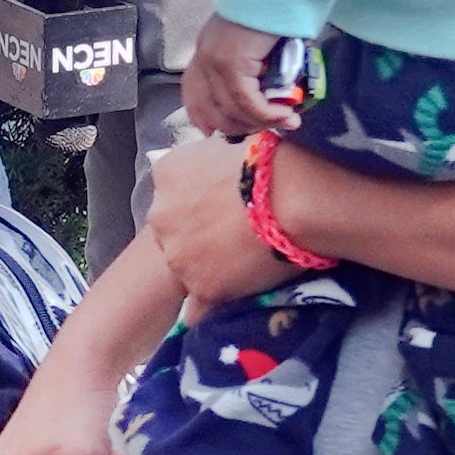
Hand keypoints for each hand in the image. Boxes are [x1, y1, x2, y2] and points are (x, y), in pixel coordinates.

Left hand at [147, 131, 290, 314]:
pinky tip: (231, 295)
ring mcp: (178, 255)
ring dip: (206, 267)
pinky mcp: (202, 288)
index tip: (221, 207)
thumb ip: (205, 163)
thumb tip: (210, 177)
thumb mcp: (224, 146)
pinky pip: (198, 307)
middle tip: (233, 235)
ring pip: (184, 267)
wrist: (293, 196)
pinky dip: (210, 304)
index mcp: (167, 174)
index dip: (197, 203)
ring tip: (243, 262)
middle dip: (196, 235)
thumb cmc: (270, 162)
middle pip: (171, 232)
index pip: (171, 194)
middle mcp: (161, 215)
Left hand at [181, 14, 297, 142]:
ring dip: (260, 122)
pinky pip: (247, 102)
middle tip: (265, 128)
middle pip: (211, 108)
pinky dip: (266, 114)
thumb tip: (266, 94)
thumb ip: (250, 65)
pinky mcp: (232, 64)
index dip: (200, 115)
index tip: (212, 132)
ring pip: (231, 109)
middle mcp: (204, 57)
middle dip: (238, 126)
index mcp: (205, 49)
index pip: (191, 90)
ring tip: (285, 121)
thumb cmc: (272, 8)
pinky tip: (284, 115)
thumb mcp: (251, 41)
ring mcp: (216, 61)